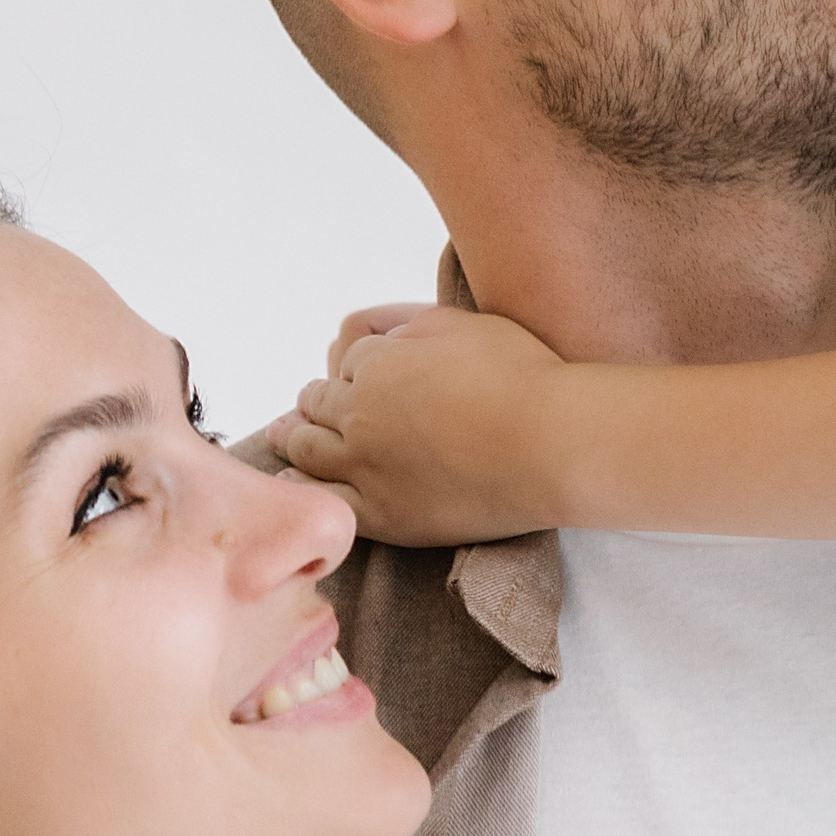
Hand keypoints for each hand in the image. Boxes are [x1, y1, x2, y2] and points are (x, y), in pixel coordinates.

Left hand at [267, 304, 576, 544]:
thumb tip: (375, 333)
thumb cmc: (519, 375)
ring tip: (285, 434)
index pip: (347, 361)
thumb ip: (408, 321)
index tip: (356, 372)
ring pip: (308, 450)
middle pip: (318, 404)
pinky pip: (325, 502)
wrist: (550, 444)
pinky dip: (300, 488)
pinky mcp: (382, 515)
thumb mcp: (461, 322)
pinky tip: (291, 482)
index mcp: (376, 365)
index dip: (355, 365)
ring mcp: (365, 468)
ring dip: (293, 437)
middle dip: (314, 400)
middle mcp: (358, 415)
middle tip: (306, 403)